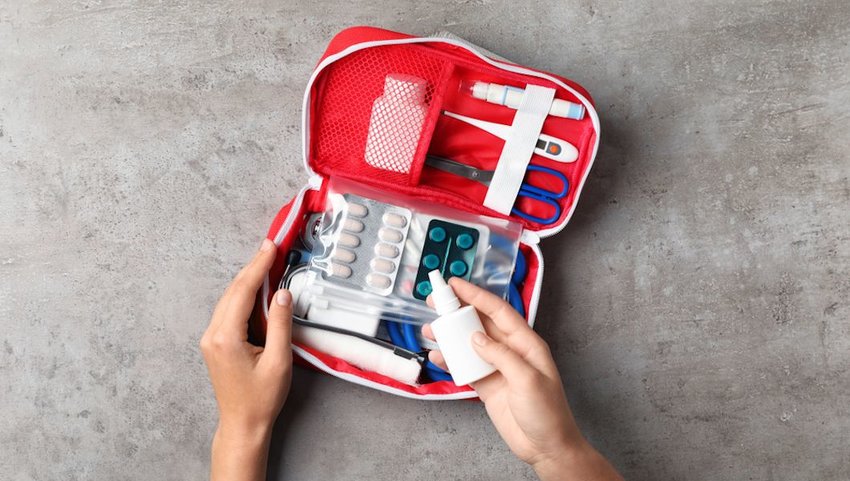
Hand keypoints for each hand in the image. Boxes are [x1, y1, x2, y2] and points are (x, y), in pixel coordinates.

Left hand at [200, 239, 292, 480]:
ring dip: (248, 280)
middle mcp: (213, 335)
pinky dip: (244, 295)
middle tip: (270, 247)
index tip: (270, 247)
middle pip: (233, 291)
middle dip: (252, 268)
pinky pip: (229, 310)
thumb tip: (281, 293)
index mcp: (226, 338)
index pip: (242, 292)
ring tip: (267, 262)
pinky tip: (257, 288)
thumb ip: (279, 324)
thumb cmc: (261, 398)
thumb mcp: (279, 361)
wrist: (242, 423)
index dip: (257, 266)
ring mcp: (211, 339)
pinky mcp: (215, 343)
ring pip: (229, 299)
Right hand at [423, 278, 621, 480]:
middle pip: (480, 323)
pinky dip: (450, 360)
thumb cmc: (548, 413)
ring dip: (450, 335)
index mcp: (527, 343)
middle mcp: (511, 351)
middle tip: (435, 301)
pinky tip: (438, 356)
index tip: (456, 284)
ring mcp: (497, 367)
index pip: (498, 311)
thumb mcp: (527, 380)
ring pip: (469, 343)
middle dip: (458, 310)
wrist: (546, 447)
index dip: (477, 295)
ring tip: (431, 329)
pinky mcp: (487, 384)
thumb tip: (476, 338)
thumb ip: (501, 355)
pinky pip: (465, 366)